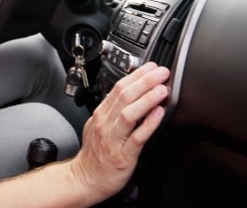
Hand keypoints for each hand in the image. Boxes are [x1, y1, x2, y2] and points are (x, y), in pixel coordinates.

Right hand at [71, 62, 170, 200]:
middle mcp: (105, 124)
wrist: (85, 179)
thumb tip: (133, 95)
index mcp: (101, 114)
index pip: (118, 87)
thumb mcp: (100, 126)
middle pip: (124, 96)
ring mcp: (113, 139)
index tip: (151, 67)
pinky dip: (148, 124)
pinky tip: (158, 114)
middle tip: (161, 72)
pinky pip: (136, 138)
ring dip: (147, 99)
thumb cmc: (95, 155)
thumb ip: (114, 111)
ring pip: (129, 114)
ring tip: (162, 89)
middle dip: (145, 81)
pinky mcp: (122, 156)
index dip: (136, 75)